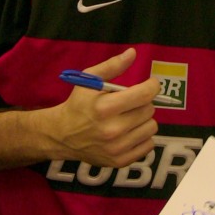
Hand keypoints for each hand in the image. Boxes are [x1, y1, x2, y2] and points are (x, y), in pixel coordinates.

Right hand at [49, 47, 158, 167]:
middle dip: (143, 103)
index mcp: (105, 107)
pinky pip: (148, 145)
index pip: (144, 95)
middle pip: (149, 110)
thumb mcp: (89, 80)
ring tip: (129, 117)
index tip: (150, 84)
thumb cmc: (78, 104)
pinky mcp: (120, 161)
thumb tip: (133, 53)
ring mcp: (117, 148)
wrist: (62, 135)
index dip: (152, 86)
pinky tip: (129, 132)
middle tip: (131, 102)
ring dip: (144, 119)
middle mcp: (112, 130)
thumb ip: (112, 66)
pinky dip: (142, 137)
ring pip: (151, 127)